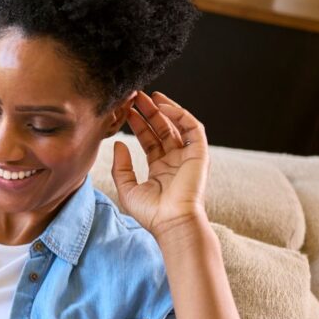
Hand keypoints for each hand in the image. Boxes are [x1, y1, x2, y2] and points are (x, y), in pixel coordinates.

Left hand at [111, 91, 209, 240]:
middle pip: (162, 129)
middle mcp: (175, 160)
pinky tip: (162, 106)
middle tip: (134, 97)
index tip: (125, 111)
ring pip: (176, 125)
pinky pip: (192, 128)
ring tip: (146, 96)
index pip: (149, 140)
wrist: (172, 222)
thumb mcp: (127, 188)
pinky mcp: (200, 153)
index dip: (138, 125)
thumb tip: (118, 144)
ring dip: (162, 109)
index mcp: (159, 169)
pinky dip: (179, 114)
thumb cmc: (150, 212)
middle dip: (148, 112)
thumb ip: (121, 166)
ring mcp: (188, 156)